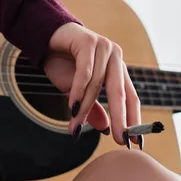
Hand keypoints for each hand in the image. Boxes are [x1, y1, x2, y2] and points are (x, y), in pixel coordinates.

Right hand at [44, 23, 140, 146]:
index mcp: (118, 70)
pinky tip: (73, 106)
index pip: (131, 97)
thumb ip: (93, 108)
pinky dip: (78, 90)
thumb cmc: (62, 63)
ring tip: (75, 126)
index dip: (134, 120)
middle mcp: (115, 58)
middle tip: (120, 139)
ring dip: (85, 107)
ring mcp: (104, 47)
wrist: (44, 38)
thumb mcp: (77, 92)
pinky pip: (85, 71)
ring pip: (97, 84)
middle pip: (120, 92)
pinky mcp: (89, 41)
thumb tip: (106, 129)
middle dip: (121, 118)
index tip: (135, 143)